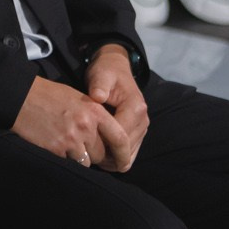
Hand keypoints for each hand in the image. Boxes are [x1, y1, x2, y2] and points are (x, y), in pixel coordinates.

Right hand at [12, 76, 130, 171]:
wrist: (20, 96)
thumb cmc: (49, 96)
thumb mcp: (78, 99)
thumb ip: (95, 117)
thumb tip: (108, 138)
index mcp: (94, 111)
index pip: (120, 138)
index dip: (124, 154)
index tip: (124, 163)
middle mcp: (85, 126)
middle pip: (102, 154)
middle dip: (95, 154)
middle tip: (82, 146)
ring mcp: (70, 139)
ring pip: (86, 162)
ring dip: (80, 158)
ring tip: (67, 144)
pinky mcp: (56, 148)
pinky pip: (69, 162)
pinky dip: (65, 158)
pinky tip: (55, 144)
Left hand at [84, 46, 149, 170]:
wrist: (116, 68)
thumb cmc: (105, 73)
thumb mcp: (100, 75)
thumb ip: (99, 86)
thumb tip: (98, 97)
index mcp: (135, 107)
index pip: (121, 136)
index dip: (104, 147)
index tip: (85, 150)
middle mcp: (143, 119)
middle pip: (127, 148)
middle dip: (109, 156)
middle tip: (86, 159)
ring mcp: (143, 126)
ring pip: (131, 153)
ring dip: (114, 159)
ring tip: (93, 160)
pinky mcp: (139, 130)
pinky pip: (131, 150)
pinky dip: (118, 156)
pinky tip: (102, 157)